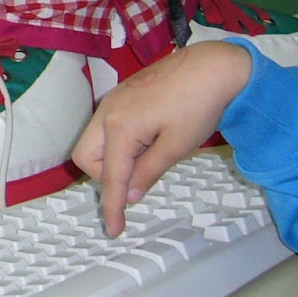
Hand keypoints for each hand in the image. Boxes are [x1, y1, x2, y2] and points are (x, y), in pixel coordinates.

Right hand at [70, 42, 252, 235]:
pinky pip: (105, 126)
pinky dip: (117, 143)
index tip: (114, 230)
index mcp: (120, 126)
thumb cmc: (197, 106)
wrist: (212, 65)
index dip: (112, 206)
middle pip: (85, 156)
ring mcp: (112, 101)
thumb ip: (148, 172)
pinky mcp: (121, 95)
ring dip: (111, 159)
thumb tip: (130, 196)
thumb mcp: (176, 146)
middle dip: (104, 176)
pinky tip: (147, 141)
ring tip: (147, 159)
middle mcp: (107, 112)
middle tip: (136, 183)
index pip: (110, 177)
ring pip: (93, 140)